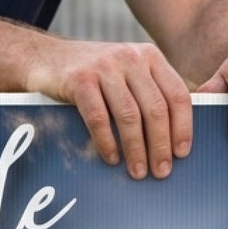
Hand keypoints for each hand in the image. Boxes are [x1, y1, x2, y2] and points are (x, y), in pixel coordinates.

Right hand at [30, 38, 192, 179]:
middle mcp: (130, 57)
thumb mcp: (127, 72)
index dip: (183, 127)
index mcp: (150, 56)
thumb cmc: (93, 74)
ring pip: (129, 115)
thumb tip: (174, 137)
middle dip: (161, 145)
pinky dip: (107, 143)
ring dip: (136, 149)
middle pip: (156, 108)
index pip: (177, 94)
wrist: (44, 57)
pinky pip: (99, 118)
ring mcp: (104, 66)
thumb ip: (150, 92)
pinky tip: (112, 158)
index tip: (182, 153)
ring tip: (138, 172)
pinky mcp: (79, 79)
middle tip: (161, 171)